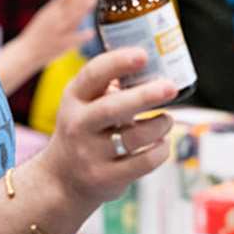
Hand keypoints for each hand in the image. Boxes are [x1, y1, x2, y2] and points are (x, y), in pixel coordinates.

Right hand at [11, 0, 95, 76]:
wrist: (25, 52)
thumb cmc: (39, 32)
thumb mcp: (47, 13)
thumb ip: (61, 3)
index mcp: (51, 10)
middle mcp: (55, 19)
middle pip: (71, 4)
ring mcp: (58, 32)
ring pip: (71, 19)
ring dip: (81, 10)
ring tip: (92, 1)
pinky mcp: (60, 45)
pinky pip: (72, 40)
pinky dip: (81, 36)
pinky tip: (90, 32)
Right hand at [37, 47, 176, 223]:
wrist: (63, 179)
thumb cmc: (86, 130)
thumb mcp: (85, 104)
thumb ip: (109, 86)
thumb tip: (153, 61)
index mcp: (74, 98)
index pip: (93, 74)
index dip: (118, 62)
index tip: (144, 55)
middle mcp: (78, 125)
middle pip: (112, 107)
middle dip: (145, 95)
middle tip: (171, 87)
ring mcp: (90, 154)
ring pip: (136, 136)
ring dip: (160, 124)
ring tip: (166, 119)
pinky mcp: (106, 178)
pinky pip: (145, 162)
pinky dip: (161, 150)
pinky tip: (162, 143)